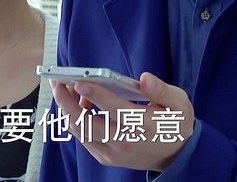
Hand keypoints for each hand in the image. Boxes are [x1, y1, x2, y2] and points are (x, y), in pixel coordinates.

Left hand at [50, 72, 193, 171]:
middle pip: (87, 125)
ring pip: (81, 132)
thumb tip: (145, 78)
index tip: (80, 81)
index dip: (96, 95)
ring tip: (65, 88)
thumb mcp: (178, 104)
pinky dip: (76, 120)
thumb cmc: (175, 124)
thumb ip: (162, 90)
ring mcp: (113, 153)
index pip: (115, 110)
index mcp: (143, 127)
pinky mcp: (105, 157)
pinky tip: (78, 103)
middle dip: (68, 103)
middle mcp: (125, 142)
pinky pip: (84, 138)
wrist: (175, 156)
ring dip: (68, 110)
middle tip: (58, 82)